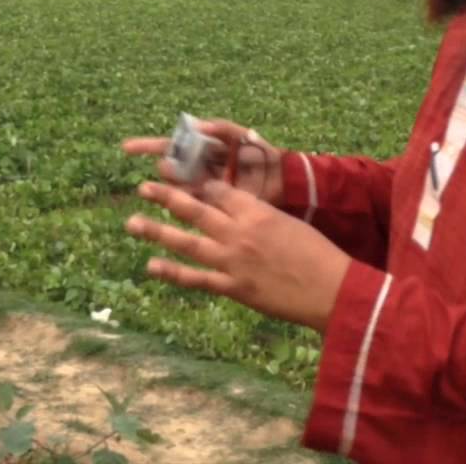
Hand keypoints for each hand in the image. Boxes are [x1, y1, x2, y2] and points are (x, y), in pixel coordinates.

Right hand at [122, 118, 283, 203]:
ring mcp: (204, 188)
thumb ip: (221, 128)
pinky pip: (196, 205)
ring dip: (171, 191)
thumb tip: (198, 124)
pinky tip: (178, 210)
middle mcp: (197, 169)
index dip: (147, 147)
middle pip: (170, 169)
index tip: (127, 149)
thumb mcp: (242, 136)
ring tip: (167, 192)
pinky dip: (186, 207)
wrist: (284, 179)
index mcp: (200, 149)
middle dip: (162, 171)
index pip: (168, 146)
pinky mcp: (215, 205)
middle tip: (158, 175)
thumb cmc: (262, 153)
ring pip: (179, 189)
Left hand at [126, 180, 350, 333]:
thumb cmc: (319, 255)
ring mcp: (233, 260)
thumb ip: (260, 218)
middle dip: (166, 196)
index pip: (218, 190)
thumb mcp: (289, 224)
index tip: (176, 175)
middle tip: (143, 186)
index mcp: (256, 211)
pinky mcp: (234, 287)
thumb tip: (240, 215)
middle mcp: (239, 232)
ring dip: (156, 231)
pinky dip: (172, 272)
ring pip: (186, 241)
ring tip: (132, 222)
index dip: (195, 182)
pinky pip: (195, 278)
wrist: (333, 290)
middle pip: (194, 208)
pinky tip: (151, 266)